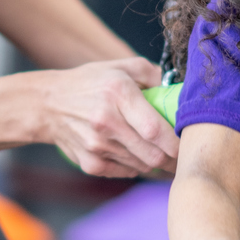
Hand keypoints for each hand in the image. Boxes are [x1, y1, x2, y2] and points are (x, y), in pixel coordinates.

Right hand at [38, 58, 176, 177]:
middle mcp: (106, 122)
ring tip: (165, 156)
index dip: (177, 143)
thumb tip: (176, 90)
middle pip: (153, 155)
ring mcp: (97, 146)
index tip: (190, 144)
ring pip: (142, 166)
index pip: (155, 129)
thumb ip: (151, 73)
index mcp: (117, 94)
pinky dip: (137, 167)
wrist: (48, 105)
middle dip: (174, 161)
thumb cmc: (90, 84)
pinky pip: (126, 172)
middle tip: (185, 158)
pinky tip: (138, 156)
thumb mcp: (119, 67)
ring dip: (157, 164)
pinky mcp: (91, 164)